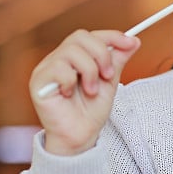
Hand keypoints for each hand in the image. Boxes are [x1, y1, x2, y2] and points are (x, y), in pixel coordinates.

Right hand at [29, 30, 140, 155]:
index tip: (131, 43)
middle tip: (108, 75)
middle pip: (80, 37)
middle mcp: (58, 58)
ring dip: (89, 71)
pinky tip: (70, 94)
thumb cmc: (91, 112)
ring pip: (71, 51)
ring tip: (91, 91)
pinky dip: (71, 81)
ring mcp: (46, 68)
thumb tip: (134, 41)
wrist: (81, 138)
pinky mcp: (38, 81)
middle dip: (101, 54)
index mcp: (74, 57)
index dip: (111, 36)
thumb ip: (117, 60)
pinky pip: (58, 68)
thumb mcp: (109, 82)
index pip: (90, 36)